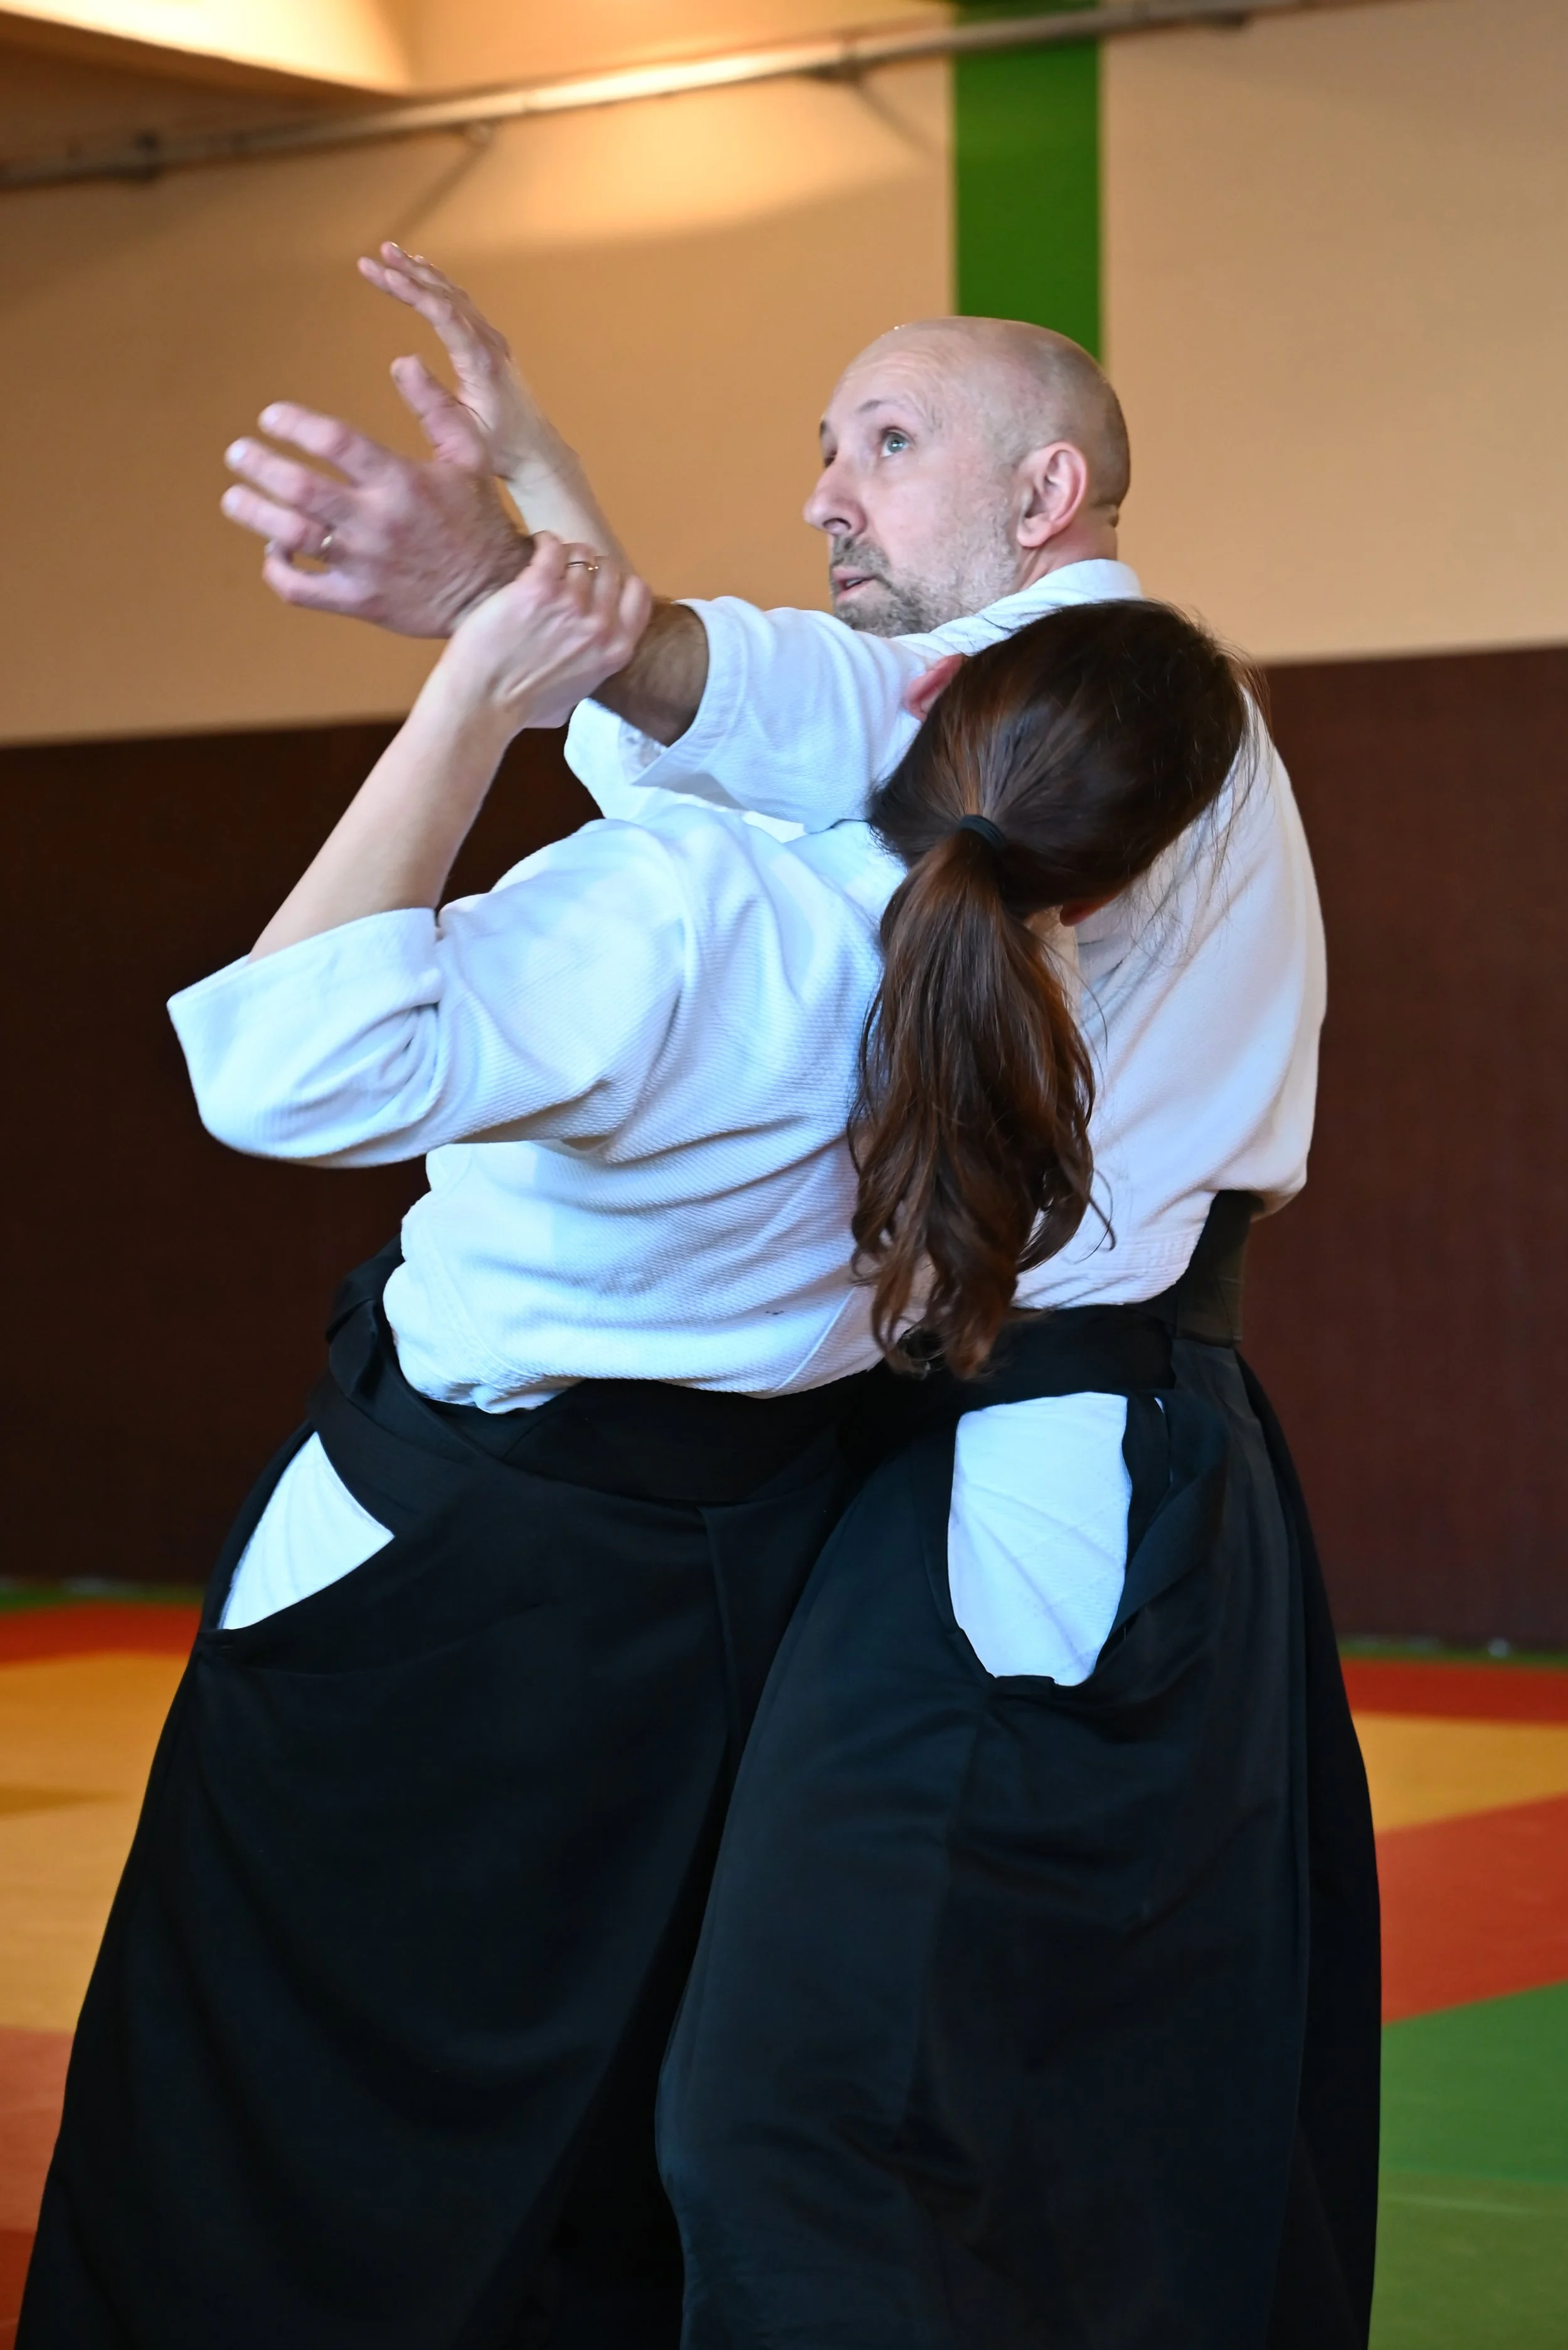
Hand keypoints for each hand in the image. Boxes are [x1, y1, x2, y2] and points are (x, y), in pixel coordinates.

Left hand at [221, 383, 527, 637]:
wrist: (494, 594)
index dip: (294, 424)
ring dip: (253, 514)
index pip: (335, 442)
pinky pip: (301, 590)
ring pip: (293, 536)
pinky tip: (274, 550)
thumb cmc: (479, 518)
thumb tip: (403, 362)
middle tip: (238, 453)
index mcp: (402, 480)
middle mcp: (379, 521)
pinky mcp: (359, 601)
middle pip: (301, 488)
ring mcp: (365, 565)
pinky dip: (277, 569)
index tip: (271, 417)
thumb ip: (435, 407)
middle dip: (259, 465)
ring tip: (234, 498)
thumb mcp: (470, 455)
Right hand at [358, 243, 625, 557]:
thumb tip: (400, 361)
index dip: (412, 291)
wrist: (535, 452)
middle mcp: (488, 342)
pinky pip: (462, 305)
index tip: (383, 273)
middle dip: (408, 274)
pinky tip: (422, 273)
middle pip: (446, 296)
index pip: (443, 313)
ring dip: (422, 274)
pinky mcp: (490, 343)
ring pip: (454, 295)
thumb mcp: (461, 430)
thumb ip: (432, 399)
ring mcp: (492, 340)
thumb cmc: (499, 448)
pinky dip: (438, 286)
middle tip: (376, 256)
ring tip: (391, 253)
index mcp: (480, 362)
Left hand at [436, 534, 653, 734]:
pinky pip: (552, 547)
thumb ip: (591, 672)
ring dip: (564, 555)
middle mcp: (599, 626)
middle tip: (565, 573)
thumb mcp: (576, 698)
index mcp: (615, 651)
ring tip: (545, 564)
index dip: (618, 582)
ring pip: (580, 555)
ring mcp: (570, 604)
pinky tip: (534, 549)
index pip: (638, 593)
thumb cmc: (522, 708)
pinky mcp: (537, 588)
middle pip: (608, 569)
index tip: (598, 584)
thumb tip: (587, 662)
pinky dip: (544, 543)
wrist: (482, 703)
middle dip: (589, 567)